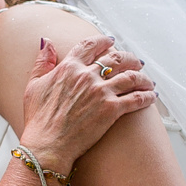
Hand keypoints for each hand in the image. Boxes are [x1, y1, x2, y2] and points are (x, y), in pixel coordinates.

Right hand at [18, 35, 155, 171]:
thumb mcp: (34, 85)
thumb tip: (47, 42)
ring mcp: (101, 92)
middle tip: (136, 62)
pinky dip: (147, 96)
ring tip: (147, 80)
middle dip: (130, 58)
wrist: (47, 144)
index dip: (103, 42)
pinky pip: (136, 99)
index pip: (90, 46)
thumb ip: (43, 62)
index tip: (110, 41)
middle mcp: (87, 76)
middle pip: (116, 59)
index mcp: (69, 67)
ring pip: (131, 77)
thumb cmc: (38, 119)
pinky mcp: (111, 110)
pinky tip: (152, 96)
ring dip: (143, 77)